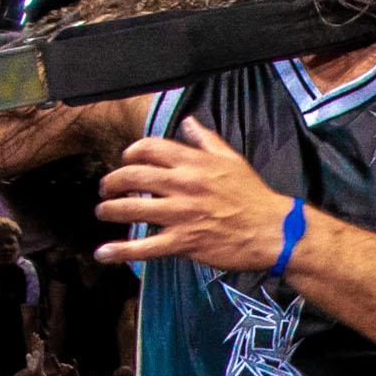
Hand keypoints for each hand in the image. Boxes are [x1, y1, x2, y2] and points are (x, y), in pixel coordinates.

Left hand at [91, 120, 294, 271]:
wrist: (272, 230)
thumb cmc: (253, 195)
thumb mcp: (231, 159)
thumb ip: (206, 140)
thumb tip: (188, 122)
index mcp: (193, 162)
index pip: (149, 149)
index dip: (129, 154)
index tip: (124, 162)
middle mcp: (183, 184)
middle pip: (132, 177)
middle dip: (111, 183)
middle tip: (106, 190)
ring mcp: (181, 214)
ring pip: (132, 209)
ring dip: (110, 210)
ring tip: (103, 212)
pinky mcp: (183, 242)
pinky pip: (145, 247)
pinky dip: (120, 251)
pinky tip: (103, 253)